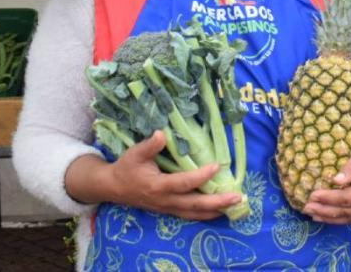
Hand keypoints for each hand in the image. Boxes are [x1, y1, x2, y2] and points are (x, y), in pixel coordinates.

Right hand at [105, 131, 241, 219]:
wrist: (114, 188)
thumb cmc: (126, 168)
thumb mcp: (134, 154)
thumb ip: (149, 145)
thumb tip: (162, 134)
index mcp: (157, 186)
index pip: (183, 182)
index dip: (201, 176)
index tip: (217, 166)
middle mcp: (165, 200)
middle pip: (194, 204)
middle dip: (217, 201)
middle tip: (237, 197)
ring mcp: (167, 208)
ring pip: (194, 213)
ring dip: (215, 211)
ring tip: (235, 206)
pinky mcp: (169, 210)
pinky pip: (190, 215)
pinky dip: (205, 214)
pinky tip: (220, 211)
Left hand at [302, 136, 350, 224]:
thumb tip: (335, 180)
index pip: (345, 198)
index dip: (327, 198)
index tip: (312, 195)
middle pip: (346, 211)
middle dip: (324, 210)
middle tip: (306, 207)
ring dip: (330, 218)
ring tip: (313, 214)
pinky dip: (342, 219)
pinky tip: (329, 217)